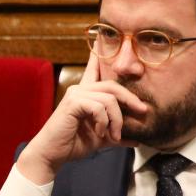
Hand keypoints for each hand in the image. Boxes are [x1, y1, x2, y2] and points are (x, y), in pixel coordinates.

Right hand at [15, 51, 148, 184]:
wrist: (52, 155)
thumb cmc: (74, 144)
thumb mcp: (102, 137)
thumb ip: (118, 135)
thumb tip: (138, 139)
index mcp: (86, 94)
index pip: (94, 70)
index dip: (98, 56)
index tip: (101, 41)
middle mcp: (80, 89)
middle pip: (113, 85)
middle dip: (131, 99)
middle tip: (143, 112)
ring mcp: (76, 94)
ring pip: (109, 99)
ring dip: (117, 119)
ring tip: (114, 135)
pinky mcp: (73, 103)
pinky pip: (98, 107)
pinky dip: (104, 122)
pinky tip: (100, 133)